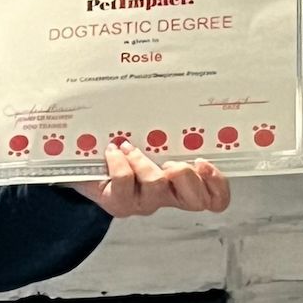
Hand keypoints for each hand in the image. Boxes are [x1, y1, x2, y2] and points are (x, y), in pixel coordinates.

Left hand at [70, 136, 231, 218]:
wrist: (85, 167)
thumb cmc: (125, 151)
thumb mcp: (155, 140)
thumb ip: (173, 133)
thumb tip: (184, 97)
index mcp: (183, 184)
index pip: (215, 199)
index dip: (218, 185)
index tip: (204, 162)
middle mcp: (167, 196)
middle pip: (195, 200)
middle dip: (186, 175)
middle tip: (171, 161)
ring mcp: (143, 203)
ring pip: (157, 185)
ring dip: (144, 161)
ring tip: (129, 147)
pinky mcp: (118, 204)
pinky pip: (125, 181)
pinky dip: (120, 162)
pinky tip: (113, 151)